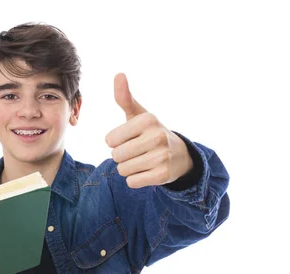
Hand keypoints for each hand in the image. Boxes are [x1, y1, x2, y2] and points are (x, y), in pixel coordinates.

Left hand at [105, 73, 193, 188]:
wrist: (179, 155)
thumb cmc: (150, 132)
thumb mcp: (139, 114)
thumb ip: (125, 97)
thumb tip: (119, 74)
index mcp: (148, 119)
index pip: (110, 139)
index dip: (115, 142)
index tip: (129, 139)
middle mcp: (157, 136)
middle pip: (116, 156)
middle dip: (121, 157)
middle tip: (136, 152)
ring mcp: (162, 156)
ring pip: (123, 170)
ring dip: (128, 168)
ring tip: (141, 161)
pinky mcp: (163, 175)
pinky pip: (132, 182)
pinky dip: (135, 179)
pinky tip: (146, 171)